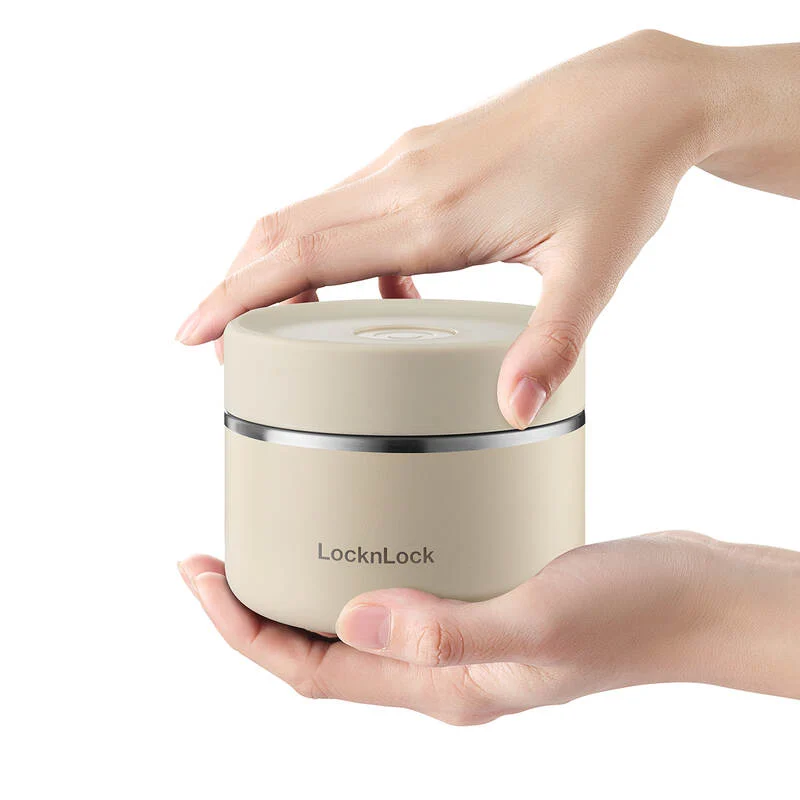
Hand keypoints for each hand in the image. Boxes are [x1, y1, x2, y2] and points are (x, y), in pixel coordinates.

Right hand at [176, 30, 725, 427]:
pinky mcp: (423, 156)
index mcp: (433, 213)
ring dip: (282, 269)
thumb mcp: (591, 270)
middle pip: (285, 230)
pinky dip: (337, 254)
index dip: (238, 294)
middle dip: (240, 289)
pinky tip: (379, 296)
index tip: (194, 332)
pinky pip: (352, 207)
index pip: (304, 253)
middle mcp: (405, 178)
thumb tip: (513, 409)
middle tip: (222, 347)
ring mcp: (410, 160)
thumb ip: (548, 344)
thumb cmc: (620, 174)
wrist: (641, 96)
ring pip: (311, 213)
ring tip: (285, 328)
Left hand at [178, 532, 799, 723]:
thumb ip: (449, 628)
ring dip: (309, 579)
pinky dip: (369, 551)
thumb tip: (352, 618)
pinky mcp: (484, 591)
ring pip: (358, 614)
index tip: (197, 574)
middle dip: (258, 607)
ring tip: (274, 530)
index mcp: (440, 685)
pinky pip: (404, 580)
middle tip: (220, 550)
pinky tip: (367, 511)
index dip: (242, 629)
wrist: (692, 597)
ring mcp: (461, 627)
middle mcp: (440, 664)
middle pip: (321, 646)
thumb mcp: (539, 622)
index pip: (311, 669)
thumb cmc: (630, 617)